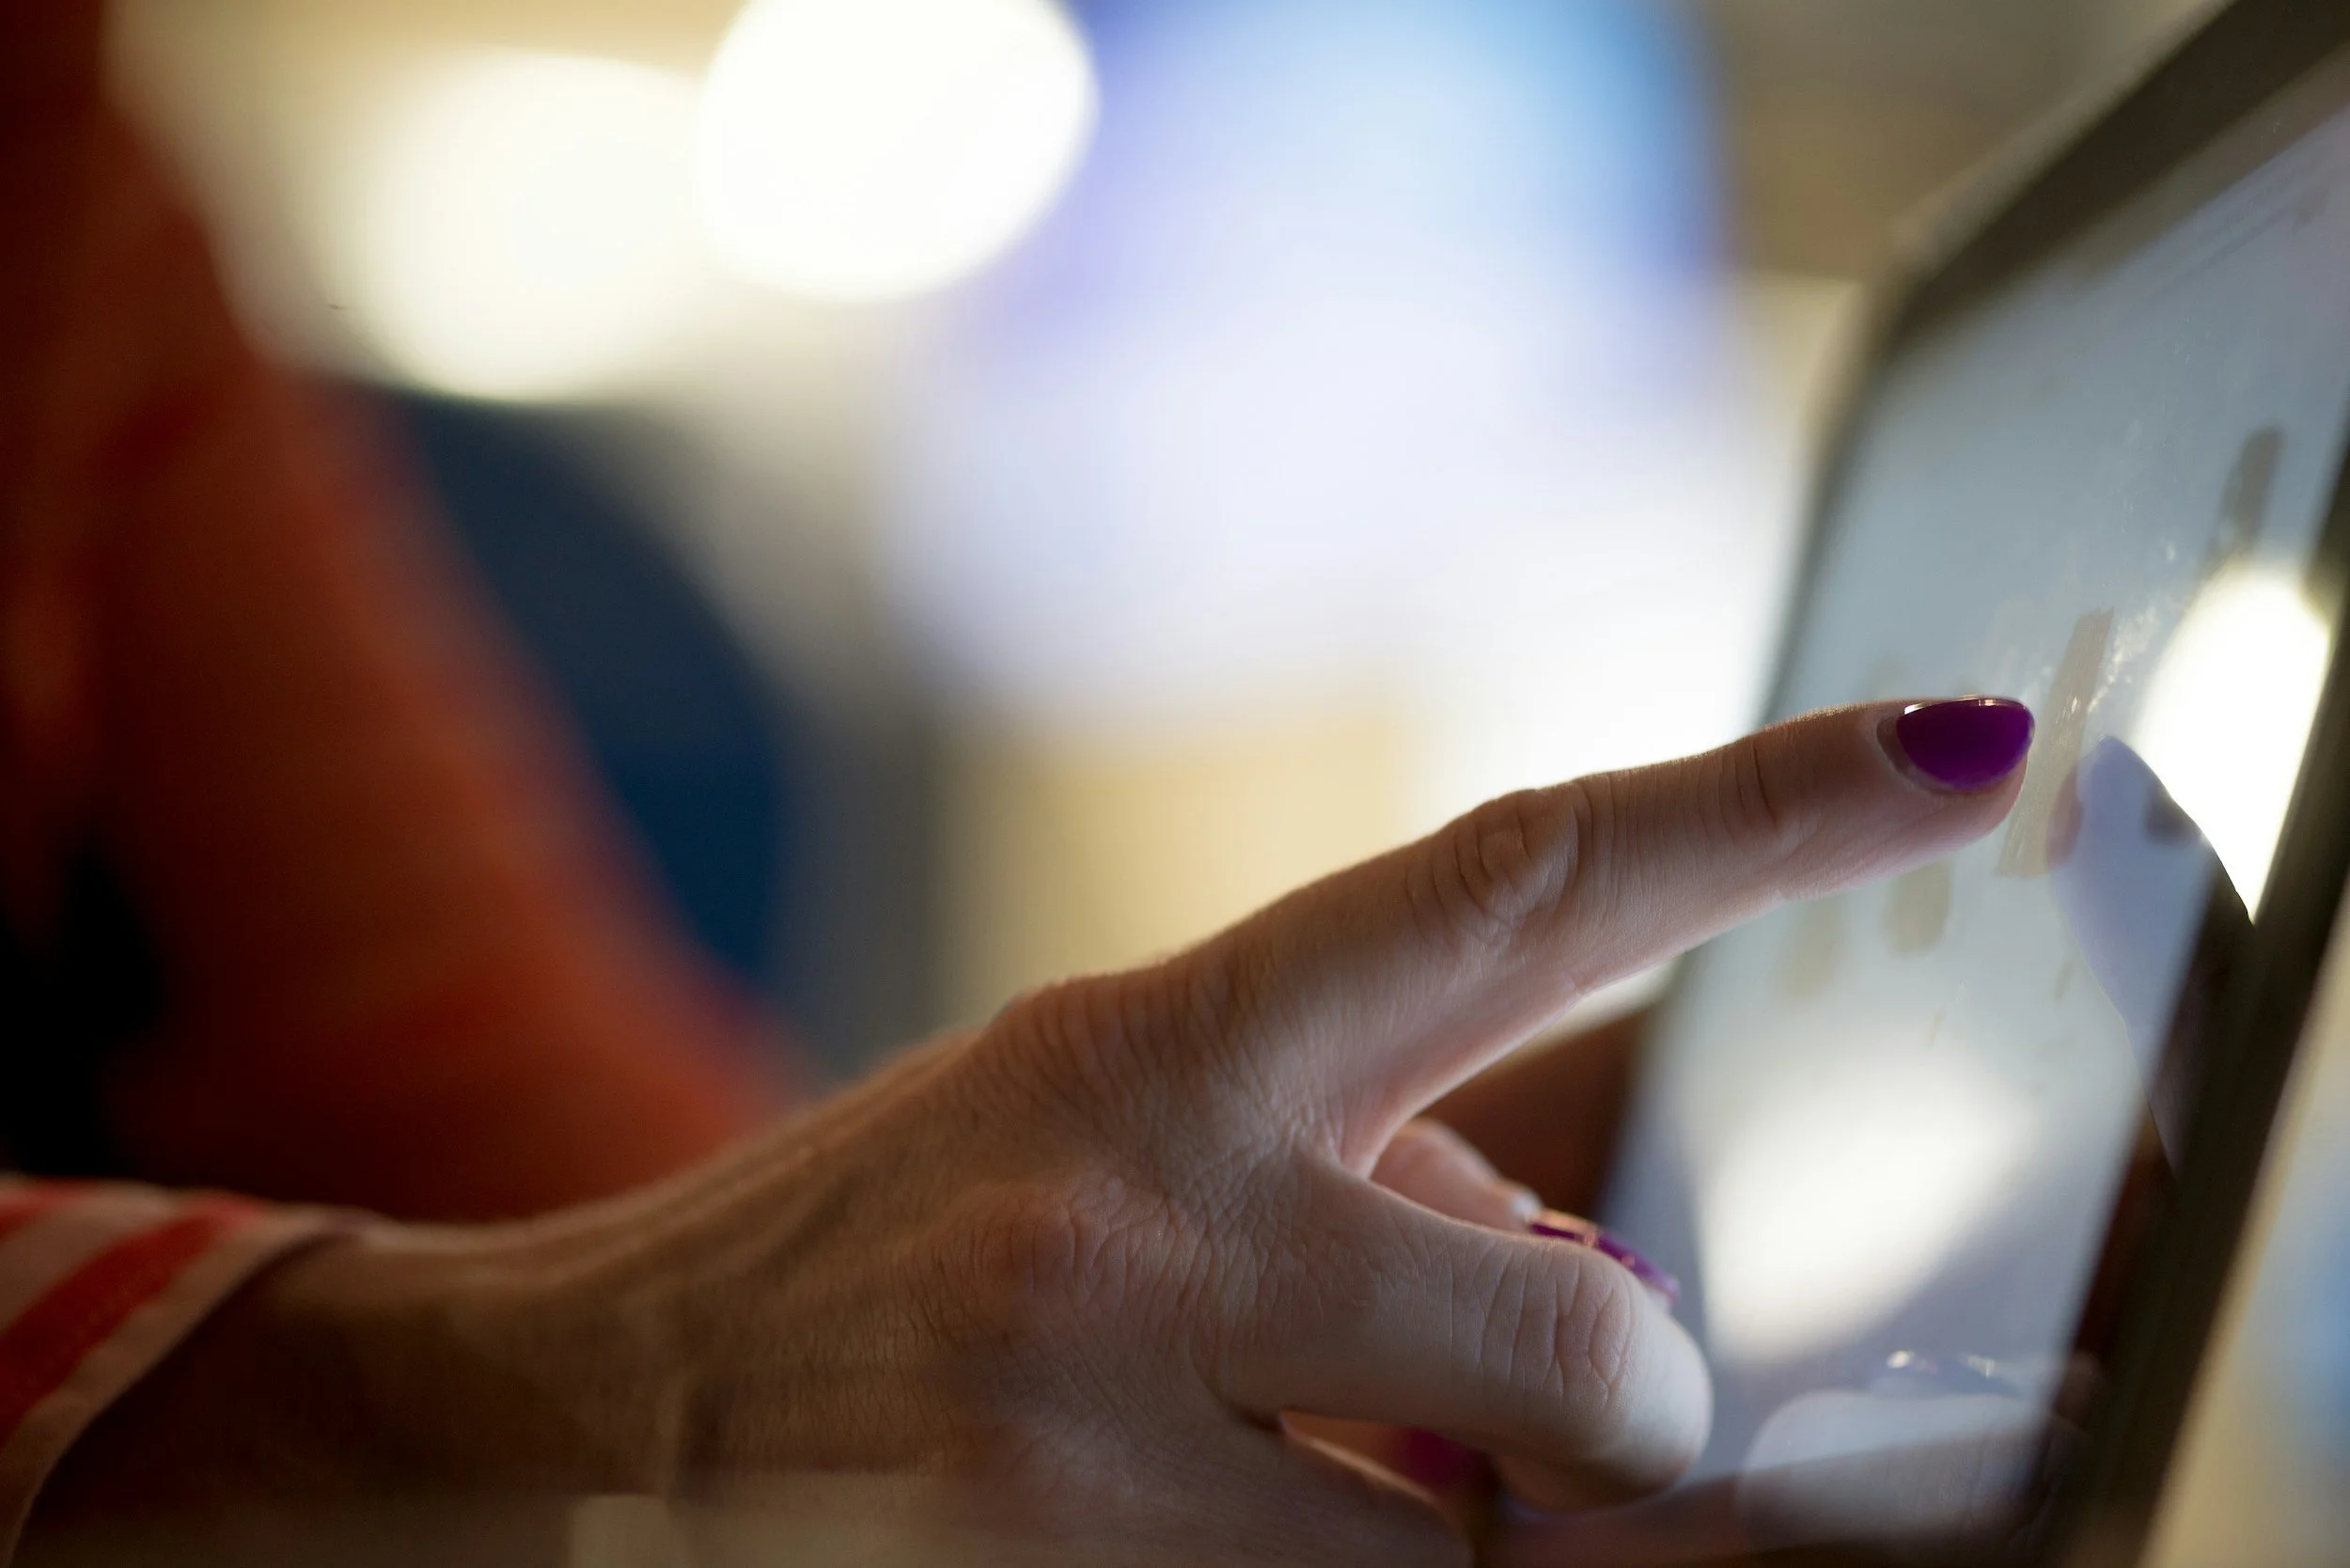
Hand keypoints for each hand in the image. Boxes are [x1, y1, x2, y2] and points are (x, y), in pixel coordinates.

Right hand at [39, 701, 2029, 1564]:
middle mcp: (1144, 1230)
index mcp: (1171, 1042)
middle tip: (1570, 1392)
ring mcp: (1095, 1456)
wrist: (614, 1403)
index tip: (1961, 750)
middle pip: (1597, 1358)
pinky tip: (1245, 1507)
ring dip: (1486, 1527)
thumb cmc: (910, 1231)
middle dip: (1635, 1405)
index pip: (1522, 885)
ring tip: (1338, 1455)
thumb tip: (1618, 1296)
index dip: (1765, 804)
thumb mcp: (1120, 1112)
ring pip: (1490, 1561)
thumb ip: (1376, 1160)